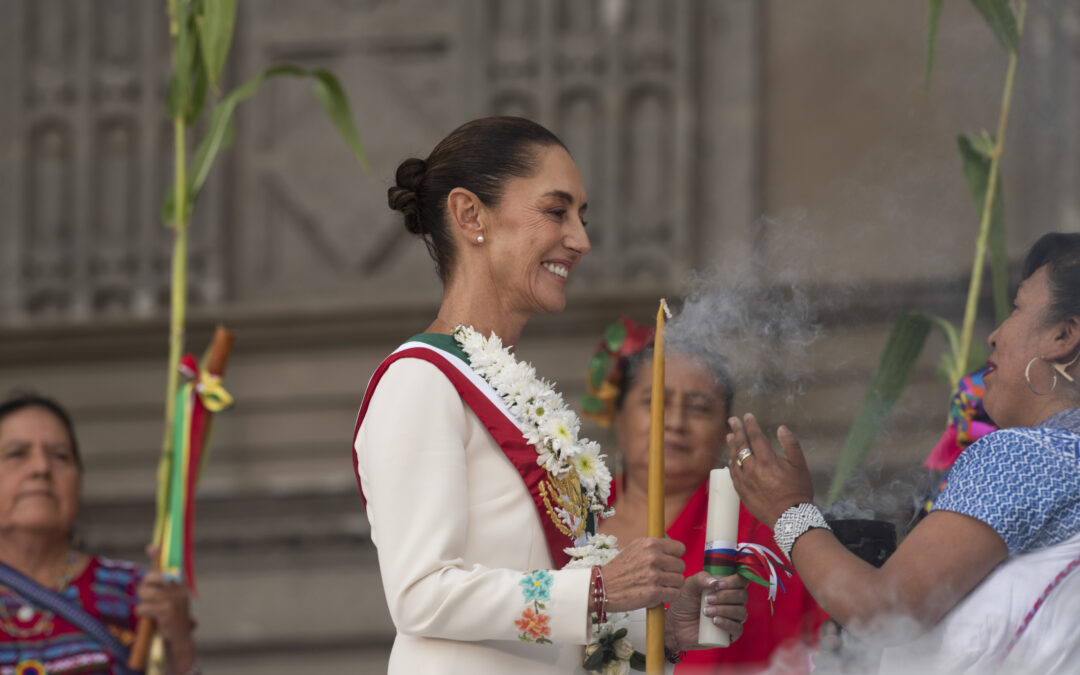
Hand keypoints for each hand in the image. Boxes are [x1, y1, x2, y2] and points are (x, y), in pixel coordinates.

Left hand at [137, 548, 196, 672]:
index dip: (159, 554)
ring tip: (149, 610)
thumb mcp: (170, 597)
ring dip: (143, 602)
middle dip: (144, 588)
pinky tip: (150, 618)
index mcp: (180, 582)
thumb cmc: (172, 615)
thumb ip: (161, 583)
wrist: (180, 638)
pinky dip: (142, 613)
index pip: (169, 564)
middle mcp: (178, 588)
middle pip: (150, 578)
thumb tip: (151, 559)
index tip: (150, 547)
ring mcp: (172, 599)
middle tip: (146, 596)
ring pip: (145, 594)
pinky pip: (143, 607)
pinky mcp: (165, 611)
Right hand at [602, 537, 685, 612]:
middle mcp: (654, 558)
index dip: (675, 556)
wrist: (602, 587)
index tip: (670, 561)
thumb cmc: (618, 569)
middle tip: (661, 576)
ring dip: (671, 585)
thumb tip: (670, 541)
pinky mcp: (654, 593)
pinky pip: (675, 594)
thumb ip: (653, 545)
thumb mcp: (634, 547)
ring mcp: (654, 576)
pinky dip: (669, 596)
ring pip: (680, 580)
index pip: (680, 548)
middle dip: (673, 572)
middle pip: (681, 565)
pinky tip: (659, 594)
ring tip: (658, 585)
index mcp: (650, 544)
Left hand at [666, 572, 747, 650]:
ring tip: (706, 611)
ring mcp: (733, 618)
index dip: (734, 581)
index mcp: (727, 587)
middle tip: (707, 599)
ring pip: (741, 612)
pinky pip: (738, 628)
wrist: (677, 624)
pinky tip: (715, 621)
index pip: (742, 581)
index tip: (719, 585)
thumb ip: (701, 578)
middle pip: (743, 596)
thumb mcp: (689, 586)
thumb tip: (715, 581)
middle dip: (725, 596)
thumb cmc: (685, 603)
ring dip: (724, 610)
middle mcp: (733, 602)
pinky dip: (728, 624)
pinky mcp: (731, 633)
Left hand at [727, 413, 814, 525]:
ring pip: (734, 459)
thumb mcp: (800, 466)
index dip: (751, 425)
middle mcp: (753, 468)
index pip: (755, 437)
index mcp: (768, 460)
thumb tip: (782, 428)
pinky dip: (731, 463)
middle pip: (741, 445)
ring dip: (732, 446)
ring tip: (730, 436)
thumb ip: (791, 445)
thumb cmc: (798, 491)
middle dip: (737, 430)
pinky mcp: (741, 491)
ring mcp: (745, 480)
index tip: (747, 416)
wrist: (790, 517)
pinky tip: (731, 458)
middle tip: (733, 420)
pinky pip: (732, 474)